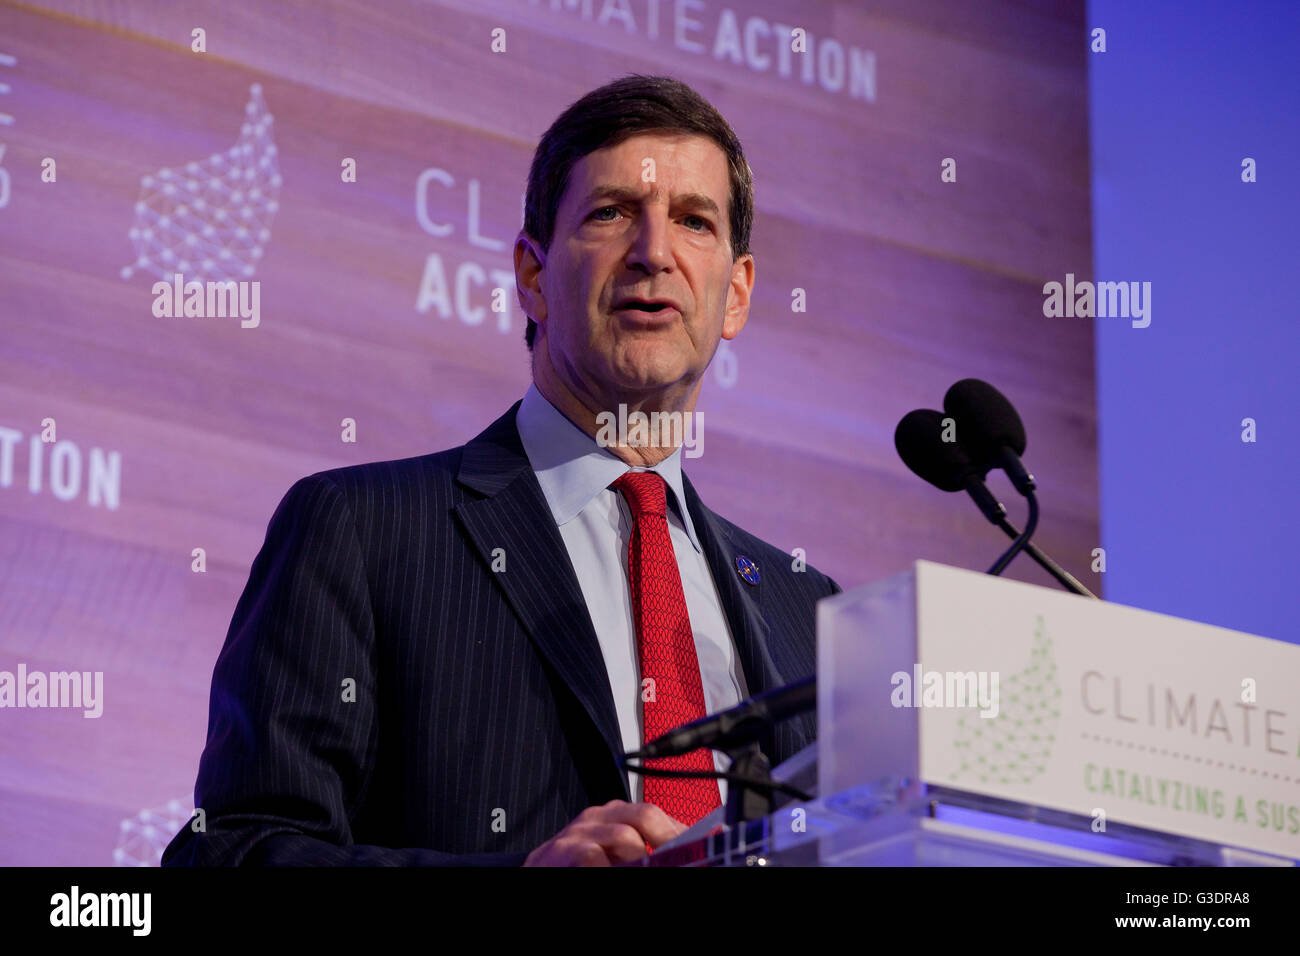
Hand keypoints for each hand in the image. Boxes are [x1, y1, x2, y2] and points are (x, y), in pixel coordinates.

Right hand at [523, 799, 685, 865]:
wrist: (543, 872)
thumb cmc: (581, 868)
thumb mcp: (620, 859)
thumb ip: (647, 854)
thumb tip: (688, 854)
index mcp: (617, 816)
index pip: (657, 814)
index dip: (684, 832)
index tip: (707, 844)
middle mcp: (599, 817)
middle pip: (645, 815)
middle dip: (669, 841)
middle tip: (683, 861)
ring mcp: (579, 831)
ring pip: (624, 835)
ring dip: (639, 860)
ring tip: (645, 869)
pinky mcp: (560, 850)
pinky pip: (593, 855)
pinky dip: (609, 868)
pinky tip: (613, 873)